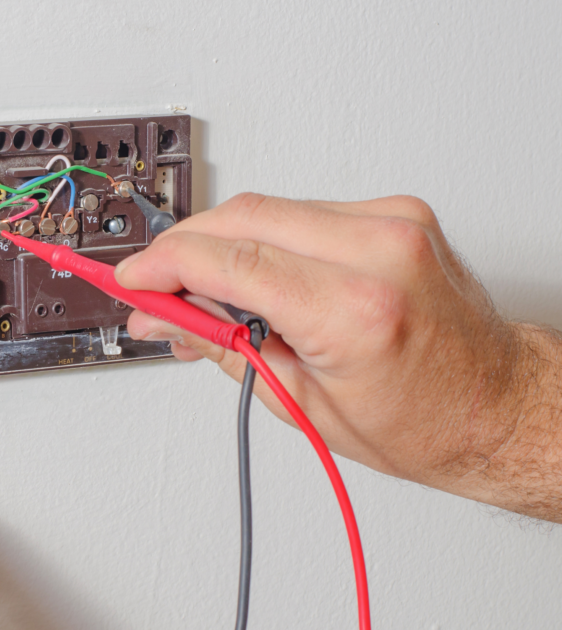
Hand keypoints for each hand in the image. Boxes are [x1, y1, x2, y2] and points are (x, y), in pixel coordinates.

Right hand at [115, 193, 560, 518]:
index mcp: (356, 310)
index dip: (164, 265)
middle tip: (156, 287)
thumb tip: (164, 316)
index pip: (229, 261)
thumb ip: (221, 345)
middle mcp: (381, 251)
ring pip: (269, 208)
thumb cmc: (423, 421)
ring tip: (207, 294)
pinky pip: (302, 210)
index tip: (134, 278)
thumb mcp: (302, 402)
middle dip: (184, 248)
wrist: (496, 405)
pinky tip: (256, 274)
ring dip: (223, 243)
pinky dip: (265, 238)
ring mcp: (393, 223)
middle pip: (242, 217)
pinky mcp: (396, 212)